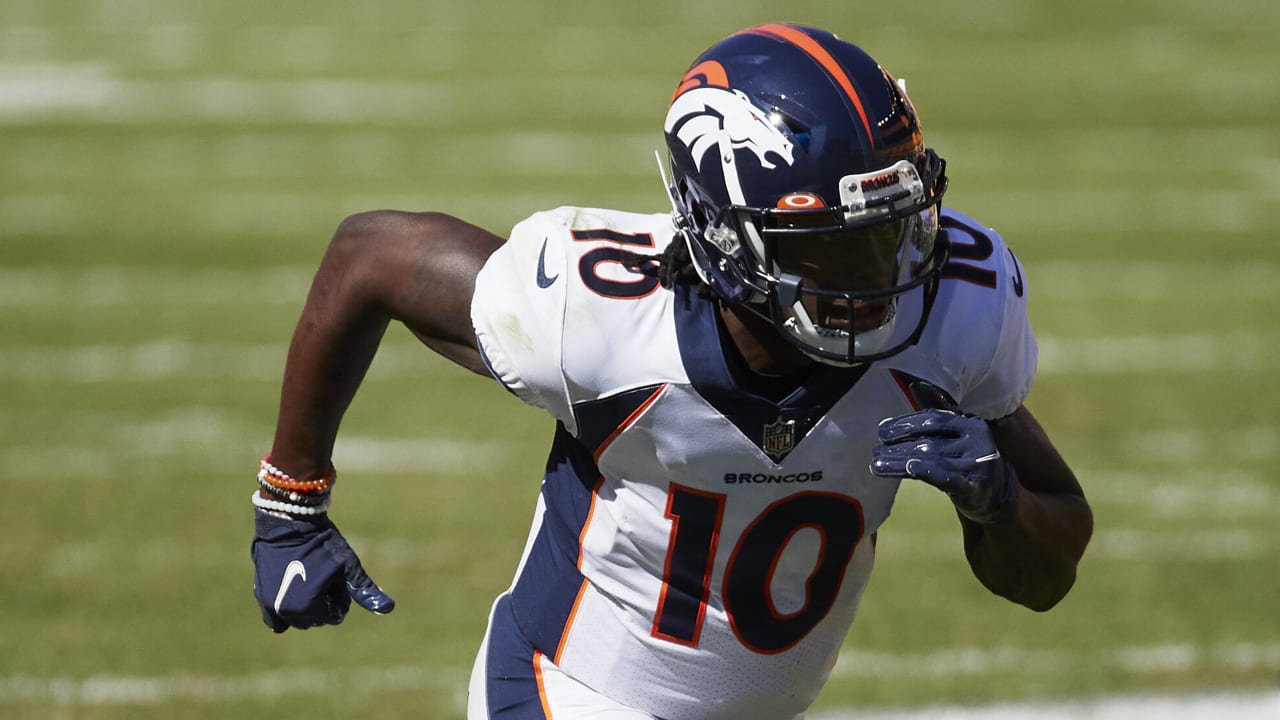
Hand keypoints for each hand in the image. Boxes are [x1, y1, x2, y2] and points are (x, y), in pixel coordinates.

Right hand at [251, 508, 395, 631]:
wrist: (290, 520)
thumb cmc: (322, 542)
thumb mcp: (347, 565)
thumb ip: (364, 590)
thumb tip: (388, 608)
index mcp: (307, 607)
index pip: (333, 616)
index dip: (340, 596)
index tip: (336, 576)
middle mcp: (285, 612)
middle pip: (314, 619)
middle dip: (322, 601)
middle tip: (324, 575)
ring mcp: (269, 604)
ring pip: (297, 618)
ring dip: (306, 604)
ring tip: (310, 577)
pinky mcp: (260, 594)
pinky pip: (273, 619)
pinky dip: (285, 612)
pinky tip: (294, 593)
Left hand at [869, 382, 1017, 523]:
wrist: (997, 495)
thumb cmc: (969, 459)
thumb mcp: (957, 433)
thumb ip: (938, 410)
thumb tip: (915, 385)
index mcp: (971, 424)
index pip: (933, 420)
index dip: (905, 424)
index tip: (881, 430)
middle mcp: (976, 442)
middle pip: (929, 441)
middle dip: (898, 445)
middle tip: (875, 450)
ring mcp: (977, 465)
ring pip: (931, 459)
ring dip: (900, 462)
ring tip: (877, 464)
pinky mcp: (975, 488)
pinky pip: (947, 478)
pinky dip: (927, 471)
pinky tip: (909, 467)